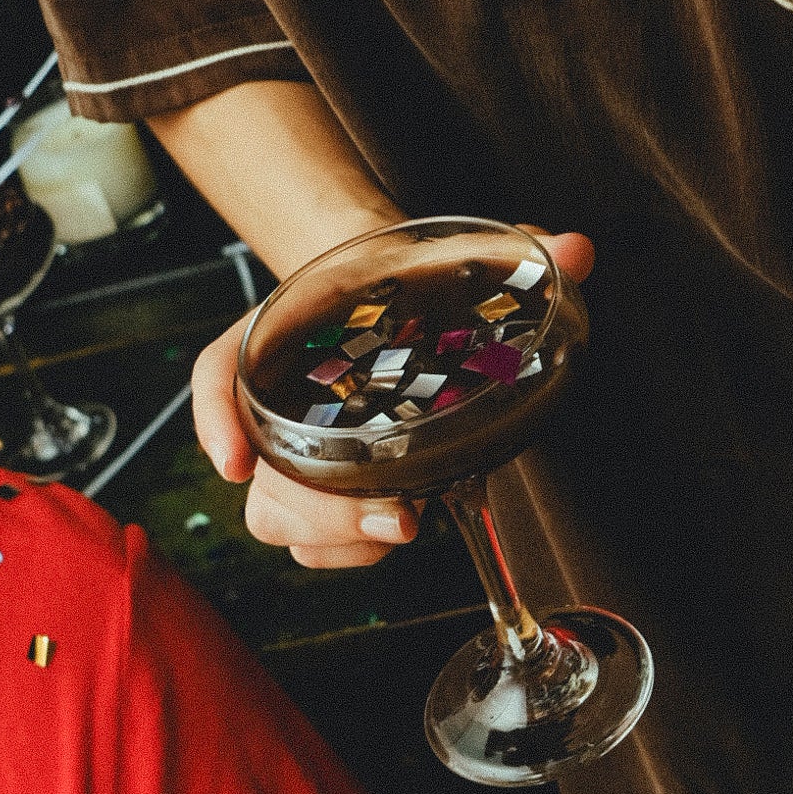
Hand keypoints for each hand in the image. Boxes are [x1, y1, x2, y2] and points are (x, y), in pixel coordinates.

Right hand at [191, 228, 594, 567]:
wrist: (400, 281)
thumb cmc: (416, 272)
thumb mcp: (457, 251)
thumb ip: (519, 248)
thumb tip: (577, 249)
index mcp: (285, 331)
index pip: (219, 371)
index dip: (215, 417)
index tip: (238, 459)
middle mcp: (278, 392)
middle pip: (260, 468)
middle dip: (320, 509)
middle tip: (396, 516)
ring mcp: (300, 442)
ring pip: (277, 513)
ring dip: (331, 536)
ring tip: (400, 528)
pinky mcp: (334, 479)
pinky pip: (308, 532)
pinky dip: (337, 545)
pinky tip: (378, 538)